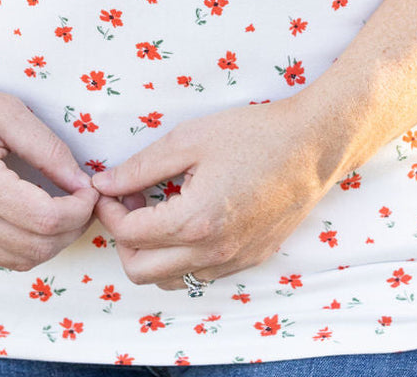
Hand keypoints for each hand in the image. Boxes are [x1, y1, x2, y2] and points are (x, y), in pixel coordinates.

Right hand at [0, 72, 97, 270]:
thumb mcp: (7, 112)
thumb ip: (48, 148)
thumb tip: (81, 181)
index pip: (47, 220)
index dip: (80, 209)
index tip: (90, 189)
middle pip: (38, 248)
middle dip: (73, 228)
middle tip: (85, 200)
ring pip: (19, 260)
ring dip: (52, 241)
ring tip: (66, 208)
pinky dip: (25, 244)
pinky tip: (36, 216)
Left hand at [91, 97, 338, 289]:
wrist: (312, 146)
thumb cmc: (253, 134)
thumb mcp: (189, 140)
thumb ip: (141, 166)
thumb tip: (104, 182)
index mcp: (193, 222)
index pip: (128, 234)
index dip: (109, 210)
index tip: (110, 189)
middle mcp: (212, 253)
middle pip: (139, 271)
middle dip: (123, 238)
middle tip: (131, 201)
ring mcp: (232, 262)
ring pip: (169, 280)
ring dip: (150, 252)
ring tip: (159, 209)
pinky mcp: (249, 260)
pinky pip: (199, 275)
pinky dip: (180, 257)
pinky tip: (189, 218)